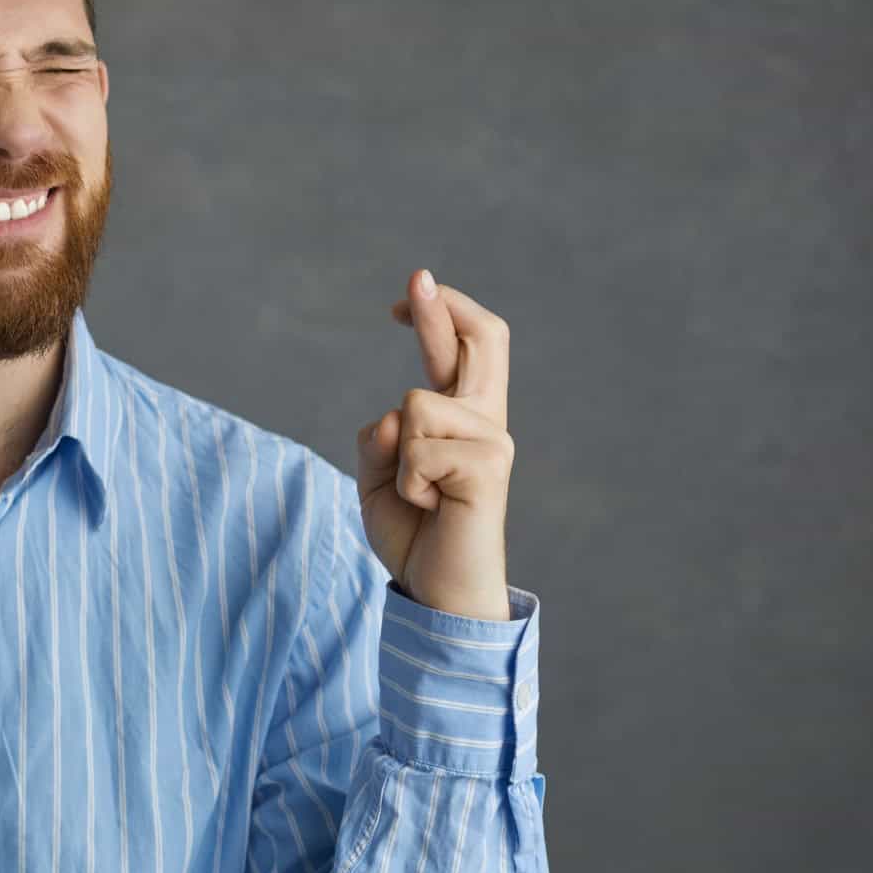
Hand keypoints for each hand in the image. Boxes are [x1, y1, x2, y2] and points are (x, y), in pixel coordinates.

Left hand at [354, 270, 514, 620]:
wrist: (437, 595)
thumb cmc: (414, 534)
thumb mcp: (379, 477)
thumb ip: (378, 439)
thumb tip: (393, 415)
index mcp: (465, 418)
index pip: (465, 348)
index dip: (441, 313)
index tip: (411, 290)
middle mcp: (488, 422)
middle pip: (482, 340)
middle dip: (443, 306)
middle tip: (416, 277)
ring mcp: (493, 442)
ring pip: (414, 405)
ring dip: (395, 458)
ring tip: (419, 498)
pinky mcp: (488, 469)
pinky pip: (415, 448)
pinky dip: (405, 483)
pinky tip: (430, 509)